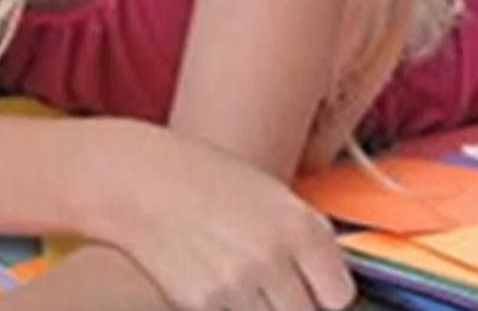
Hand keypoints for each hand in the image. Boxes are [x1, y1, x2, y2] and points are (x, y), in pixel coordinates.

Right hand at [97, 122, 355, 310]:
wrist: (138, 180)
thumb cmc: (205, 180)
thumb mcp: (269, 194)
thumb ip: (305, 239)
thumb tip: (333, 289)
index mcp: (298, 224)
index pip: (339, 295)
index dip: (325, 293)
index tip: (314, 288)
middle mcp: (272, 256)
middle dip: (293, 304)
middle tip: (271, 283)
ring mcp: (237, 284)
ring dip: (258, 307)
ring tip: (236, 274)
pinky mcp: (201, 304)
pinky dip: (226, 308)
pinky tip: (210, 279)